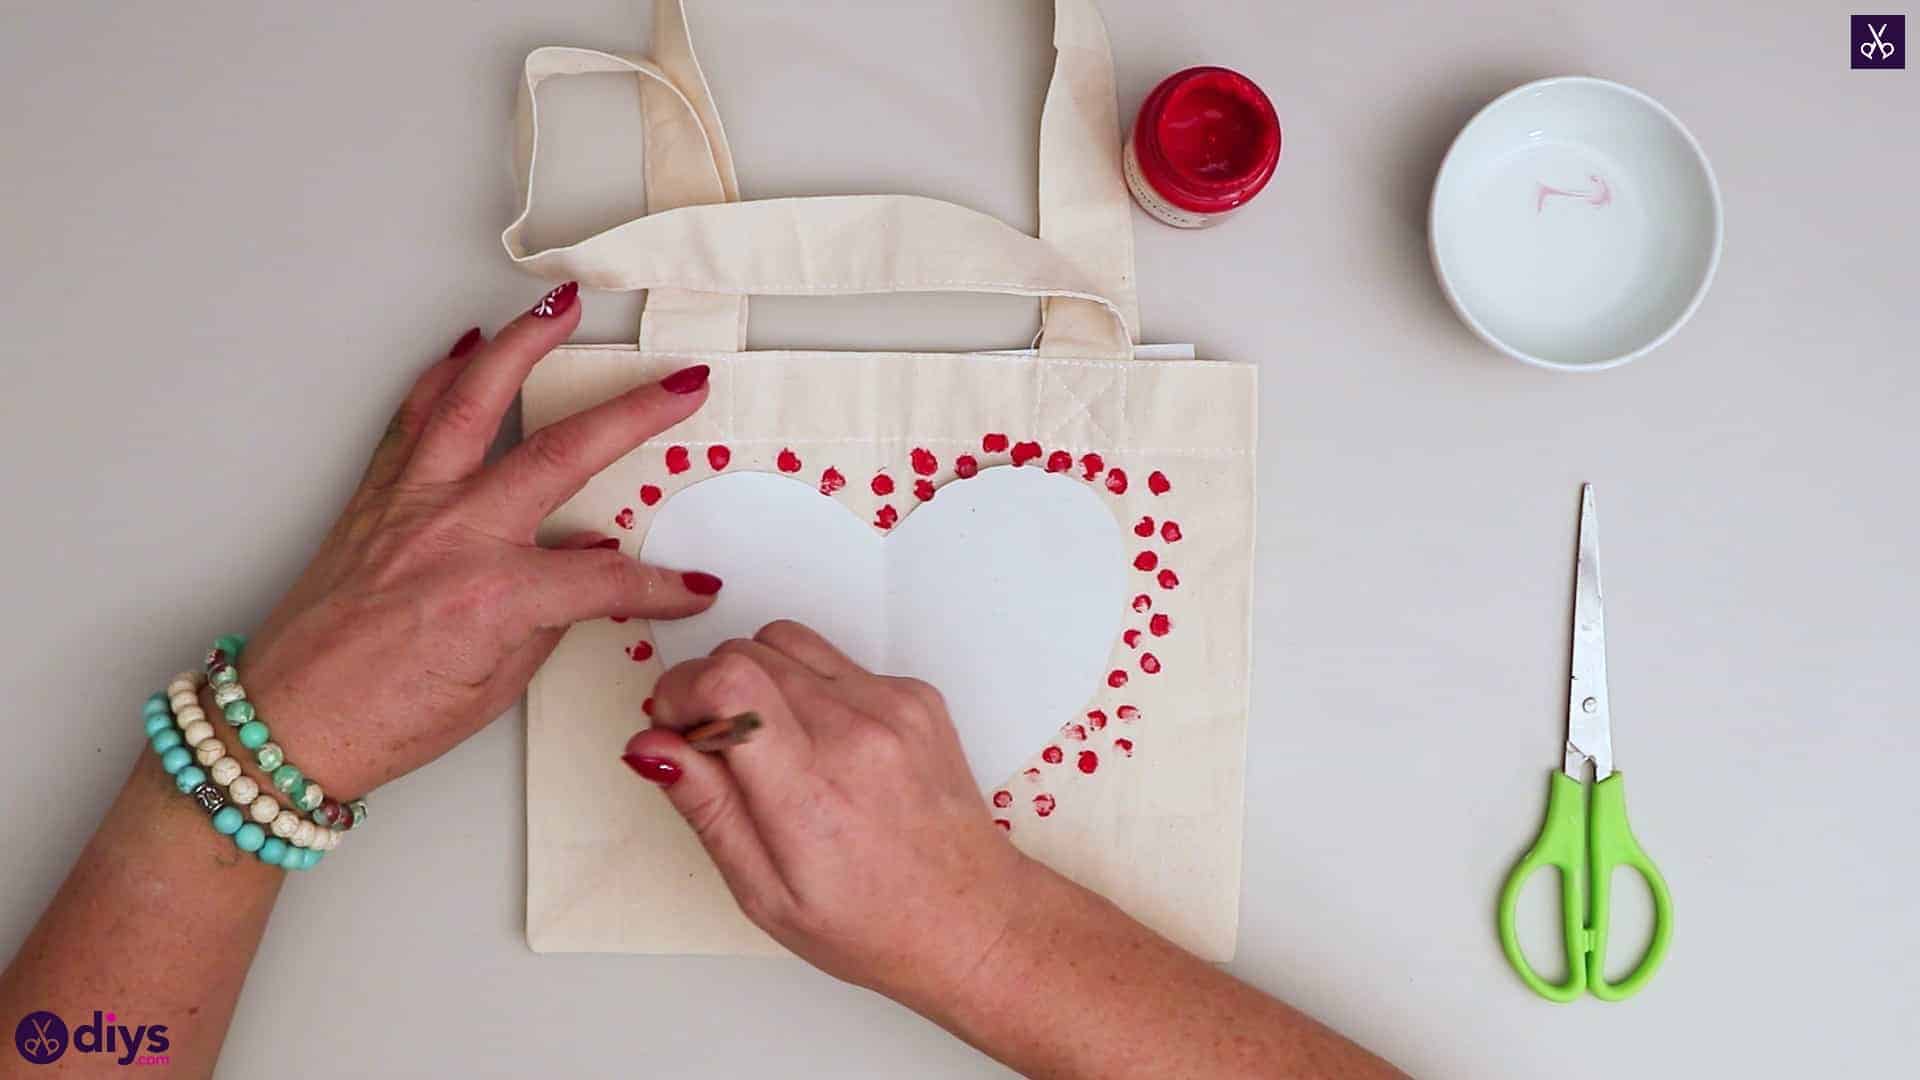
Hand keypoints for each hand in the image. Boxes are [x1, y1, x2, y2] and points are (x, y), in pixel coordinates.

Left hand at [232, 282, 720, 796]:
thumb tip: (590, 570)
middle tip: (681, 384)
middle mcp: (452, 534)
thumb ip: (552, 618)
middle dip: (634, 413)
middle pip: (562, 454)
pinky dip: (442, 375)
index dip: (662, 584)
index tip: (693, 585)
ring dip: (524, 345)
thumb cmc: (383, 719)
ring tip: (563, 307)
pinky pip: (412, 418)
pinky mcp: (374, 498)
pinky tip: (469, 344)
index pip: (608, 577)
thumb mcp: (495, 685)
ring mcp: (409, 505)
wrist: (287, 723)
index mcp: (493, 596)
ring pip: (473, 401)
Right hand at [625, 621, 1043, 1012]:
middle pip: (747, 651)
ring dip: (756, 679)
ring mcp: (894, 706)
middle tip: (712, 747)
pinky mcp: (916, 695)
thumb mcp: (763, 893)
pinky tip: (820, 746)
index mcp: (810, 791)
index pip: (728, 681)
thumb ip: (705, 807)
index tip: (674, 728)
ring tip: (765, 744)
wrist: (971, 918)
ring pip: (787, 642)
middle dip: (708, 688)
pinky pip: (835, 661)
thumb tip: (650, 745)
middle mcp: (857, 734)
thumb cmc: (870, 922)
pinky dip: (808, 688)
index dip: (681, 691)